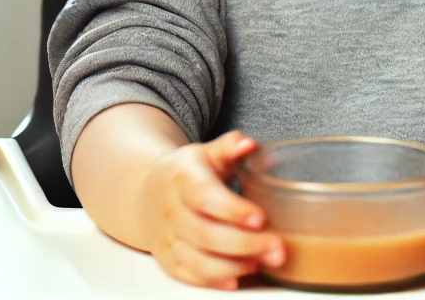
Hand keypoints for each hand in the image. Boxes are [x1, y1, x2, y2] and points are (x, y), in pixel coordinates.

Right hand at [138, 131, 284, 289]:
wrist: (147, 194)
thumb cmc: (186, 174)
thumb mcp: (205, 154)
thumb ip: (228, 147)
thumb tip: (248, 144)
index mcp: (183, 180)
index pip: (204, 196)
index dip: (232, 209)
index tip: (260, 217)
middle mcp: (172, 211)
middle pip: (205, 234)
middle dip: (244, 245)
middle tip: (277, 248)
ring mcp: (169, 238)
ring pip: (198, 261)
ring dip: (234, 266)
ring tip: (262, 262)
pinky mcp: (169, 260)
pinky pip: (190, 276)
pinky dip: (214, 281)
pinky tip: (238, 277)